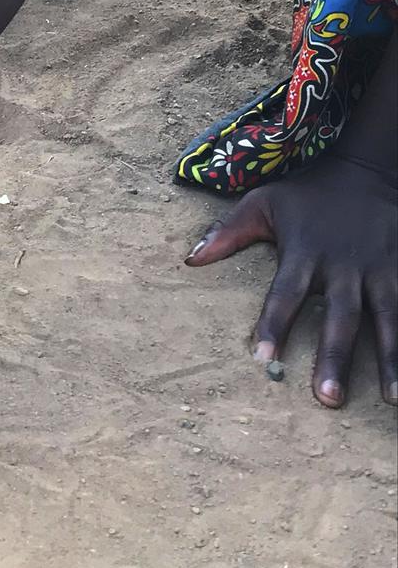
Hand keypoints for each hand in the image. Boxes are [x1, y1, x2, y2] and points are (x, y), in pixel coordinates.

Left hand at [186, 154, 397, 406]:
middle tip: (327, 399)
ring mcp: (380, 269)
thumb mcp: (262, 202)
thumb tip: (190, 260)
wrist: (368, 168)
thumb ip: (227, 232)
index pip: (285, 295)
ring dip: (390, 360)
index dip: (273, 326)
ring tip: (391, 400)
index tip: (263, 359)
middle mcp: (345, 266)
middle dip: (335, 358)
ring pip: (387, 320)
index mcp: (305, 253)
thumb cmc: (306, 192)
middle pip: (340, 318)